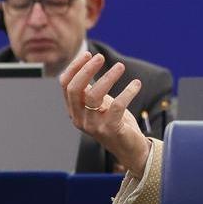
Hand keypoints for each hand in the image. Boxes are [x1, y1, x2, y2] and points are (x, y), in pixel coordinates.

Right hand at [60, 51, 150, 174]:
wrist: (129, 148)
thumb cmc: (115, 122)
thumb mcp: (99, 104)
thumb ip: (91, 90)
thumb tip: (91, 63)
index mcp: (74, 110)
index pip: (65, 86)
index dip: (75, 68)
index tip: (89, 55)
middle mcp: (79, 118)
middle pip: (74, 89)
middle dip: (86, 70)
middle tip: (101, 57)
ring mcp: (93, 125)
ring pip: (94, 96)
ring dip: (108, 78)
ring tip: (121, 66)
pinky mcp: (110, 129)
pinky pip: (117, 106)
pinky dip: (128, 92)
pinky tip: (136, 84)